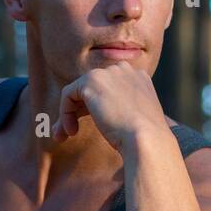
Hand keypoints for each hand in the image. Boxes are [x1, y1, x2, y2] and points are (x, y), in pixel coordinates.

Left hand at [50, 61, 168, 150]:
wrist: (146, 140)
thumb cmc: (145, 140)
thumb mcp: (138, 121)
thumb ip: (124, 111)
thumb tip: (105, 117)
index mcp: (138, 78)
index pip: (110, 88)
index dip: (96, 108)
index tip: (92, 127)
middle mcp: (124, 70)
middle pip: (93, 88)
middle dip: (78, 110)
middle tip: (70, 133)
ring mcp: (108, 73)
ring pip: (78, 92)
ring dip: (69, 114)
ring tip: (64, 136)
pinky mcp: (91, 82)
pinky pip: (68, 95)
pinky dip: (65, 113)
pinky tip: (70, 132)